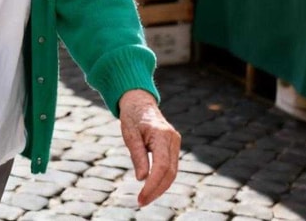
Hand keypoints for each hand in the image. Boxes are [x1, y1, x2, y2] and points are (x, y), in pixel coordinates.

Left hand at [119, 89, 180, 206]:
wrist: (139, 103)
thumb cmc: (132, 118)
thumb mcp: (129, 135)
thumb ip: (137, 156)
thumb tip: (142, 179)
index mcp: (162, 134)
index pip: (162, 166)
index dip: (153, 184)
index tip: (141, 196)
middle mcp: (173, 139)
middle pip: (170, 172)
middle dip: (157, 190)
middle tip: (141, 202)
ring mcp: (175, 143)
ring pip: (173, 172)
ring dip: (160, 187)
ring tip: (145, 198)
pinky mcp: (173, 147)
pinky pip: (170, 167)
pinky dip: (162, 179)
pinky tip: (151, 188)